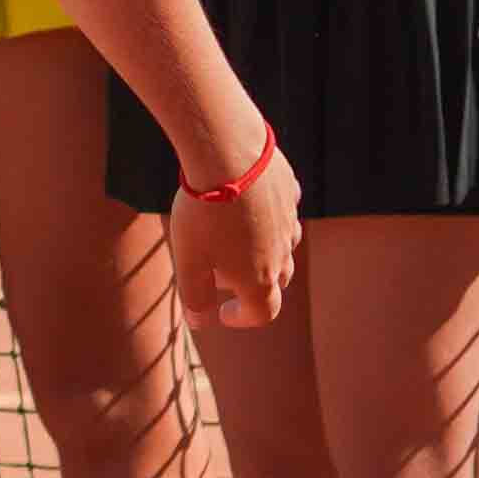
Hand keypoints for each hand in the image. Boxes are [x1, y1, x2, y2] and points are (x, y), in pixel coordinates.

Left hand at [166, 146, 299, 332]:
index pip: (263, 314)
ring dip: (263, 252)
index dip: (243, 319)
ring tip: (233, 240)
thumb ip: (195, 296)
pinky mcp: (288, 191)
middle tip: (219, 272)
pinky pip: (284, 210)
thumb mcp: (188, 261)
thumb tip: (201, 322)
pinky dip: (270, 215)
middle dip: (252, 285)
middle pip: (276, 282)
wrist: (228, 155)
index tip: (223, 313)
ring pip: (284, 246)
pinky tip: (249, 205)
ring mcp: (289, 221)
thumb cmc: (203, 213)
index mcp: (259, 278)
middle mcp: (282, 253)